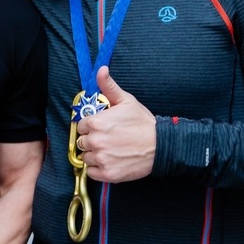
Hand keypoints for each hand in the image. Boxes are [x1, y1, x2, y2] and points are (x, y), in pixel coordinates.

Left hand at [76, 66, 155, 182]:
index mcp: (96, 123)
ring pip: (86, 158)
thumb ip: (109, 86)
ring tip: (111, 150)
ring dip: (95, 155)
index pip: (81, 126)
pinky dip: (99, 169)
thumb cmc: (143, 123)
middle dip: (92, 140)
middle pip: (82, 142)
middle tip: (108, 139)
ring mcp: (101, 159)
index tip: (102, 128)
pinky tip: (111, 161)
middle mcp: (95, 141)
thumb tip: (101, 70)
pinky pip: (92, 173)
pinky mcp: (108, 174)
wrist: (162, 146)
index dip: (91, 126)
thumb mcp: (126, 101)